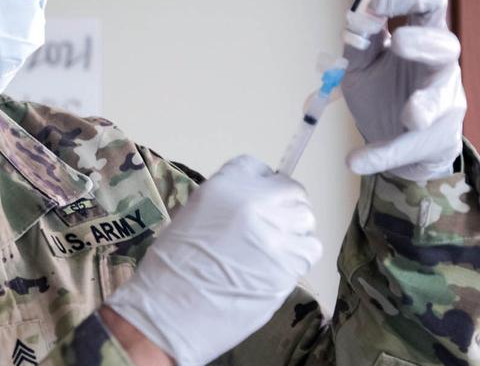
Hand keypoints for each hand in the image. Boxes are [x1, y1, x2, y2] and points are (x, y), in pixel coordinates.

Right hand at [106, 155, 321, 365]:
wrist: (169, 311)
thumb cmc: (169, 267)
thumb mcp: (190, 216)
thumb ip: (225, 204)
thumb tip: (250, 205)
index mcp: (224, 187)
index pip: (257, 167)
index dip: (260, 183)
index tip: (257, 198)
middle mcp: (254, 203)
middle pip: (290, 189)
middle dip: (283, 204)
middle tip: (270, 225)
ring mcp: (275, 233)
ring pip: (305, 218)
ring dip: (294, 230)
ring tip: (274, 248)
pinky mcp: (288, 265)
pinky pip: (310, 249)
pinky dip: (300, 255)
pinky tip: (280, 265)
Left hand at [342, 0, 465, 180]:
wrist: (393, 142)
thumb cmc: (382, 91)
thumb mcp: (362, 64)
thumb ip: (360, 42)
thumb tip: (357, 17)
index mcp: (421, 36)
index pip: (428, 3)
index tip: (376, 4)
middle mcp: (439, 65)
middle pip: (446, 44)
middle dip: (425, 42)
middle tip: (400, 42)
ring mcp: (443, 102)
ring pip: (441, 99)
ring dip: (425, 105)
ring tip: (411, 116)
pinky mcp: (436, 138)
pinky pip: (410, 145)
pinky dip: (382, 153)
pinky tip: (356, 160)